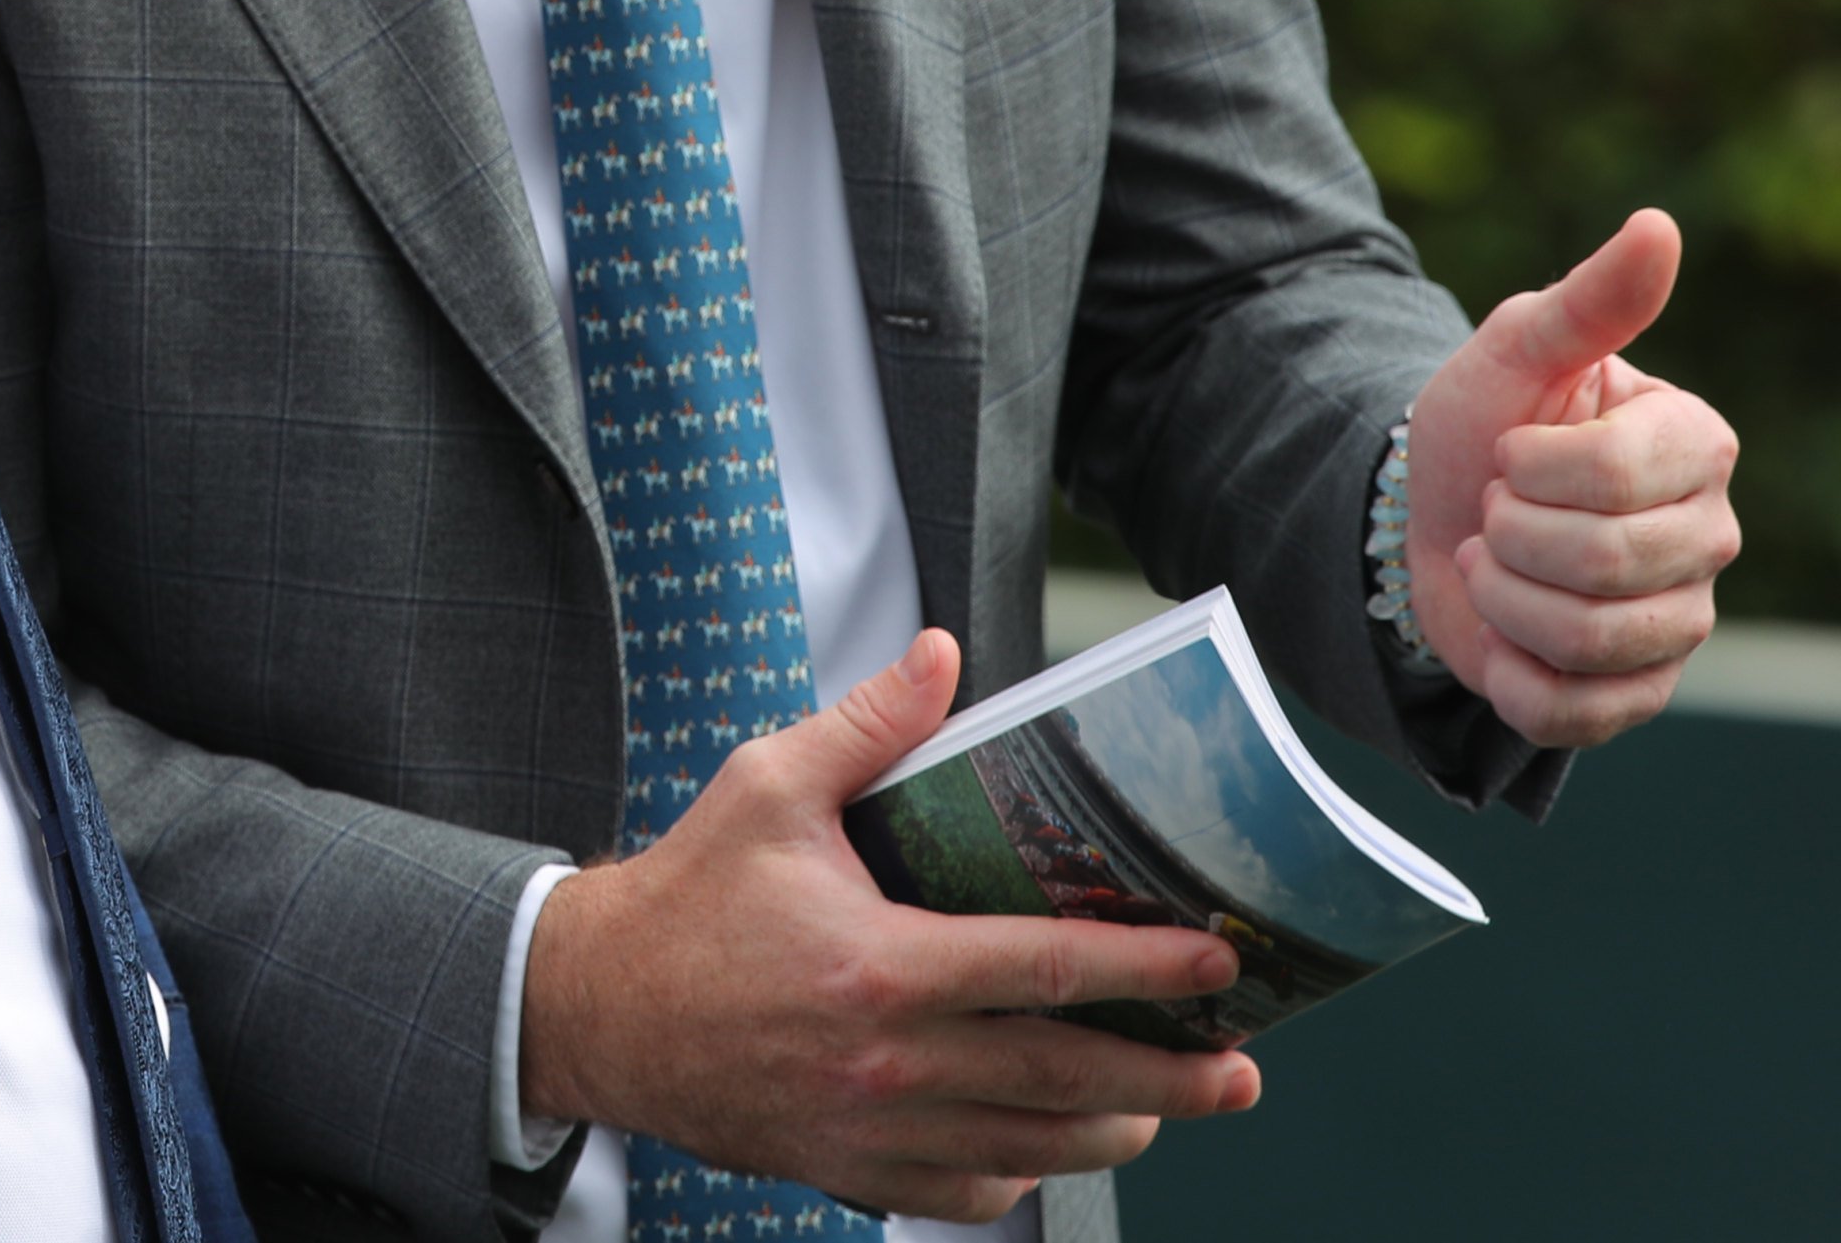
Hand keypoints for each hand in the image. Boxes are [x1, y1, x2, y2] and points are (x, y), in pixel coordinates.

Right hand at [518, 632, 1260, 1222]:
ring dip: (1117, 1129)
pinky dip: (1024, 1173)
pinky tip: (1051, 1141)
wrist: (600, 1011)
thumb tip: (942, 652)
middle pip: (1068, 1080)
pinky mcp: (849, 1168)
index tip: (1219, 967)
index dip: (1147, 971)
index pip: (1050, 970)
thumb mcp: (767, 788)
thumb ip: (867, 725)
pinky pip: (966, 1194)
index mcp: (883, 966)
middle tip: (1241, 1068)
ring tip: (1172, 1104)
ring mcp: (874, 1129)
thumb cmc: (687, 898)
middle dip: (1173, 1078)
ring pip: (1032, 1149)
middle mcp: (892, 1062)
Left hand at [1406, 208, 1740, 746]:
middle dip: (1509, 533)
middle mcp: (1710, 534)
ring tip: (1493, 562)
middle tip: (1492, 508)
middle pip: (1607, 564)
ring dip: (1504, 600)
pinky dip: (1513, 675)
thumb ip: (1589, 300)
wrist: (1424, 517)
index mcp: (1695, 443)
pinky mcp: (1639, 693)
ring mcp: (1683, 621)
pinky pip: (1579, 711)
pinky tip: (1504, 635)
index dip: (1528, 466)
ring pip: (1592, 639)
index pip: (1615, 476)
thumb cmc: (1481, 424)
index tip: (1507, 449)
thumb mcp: (1517, 349)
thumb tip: (1660, 225)